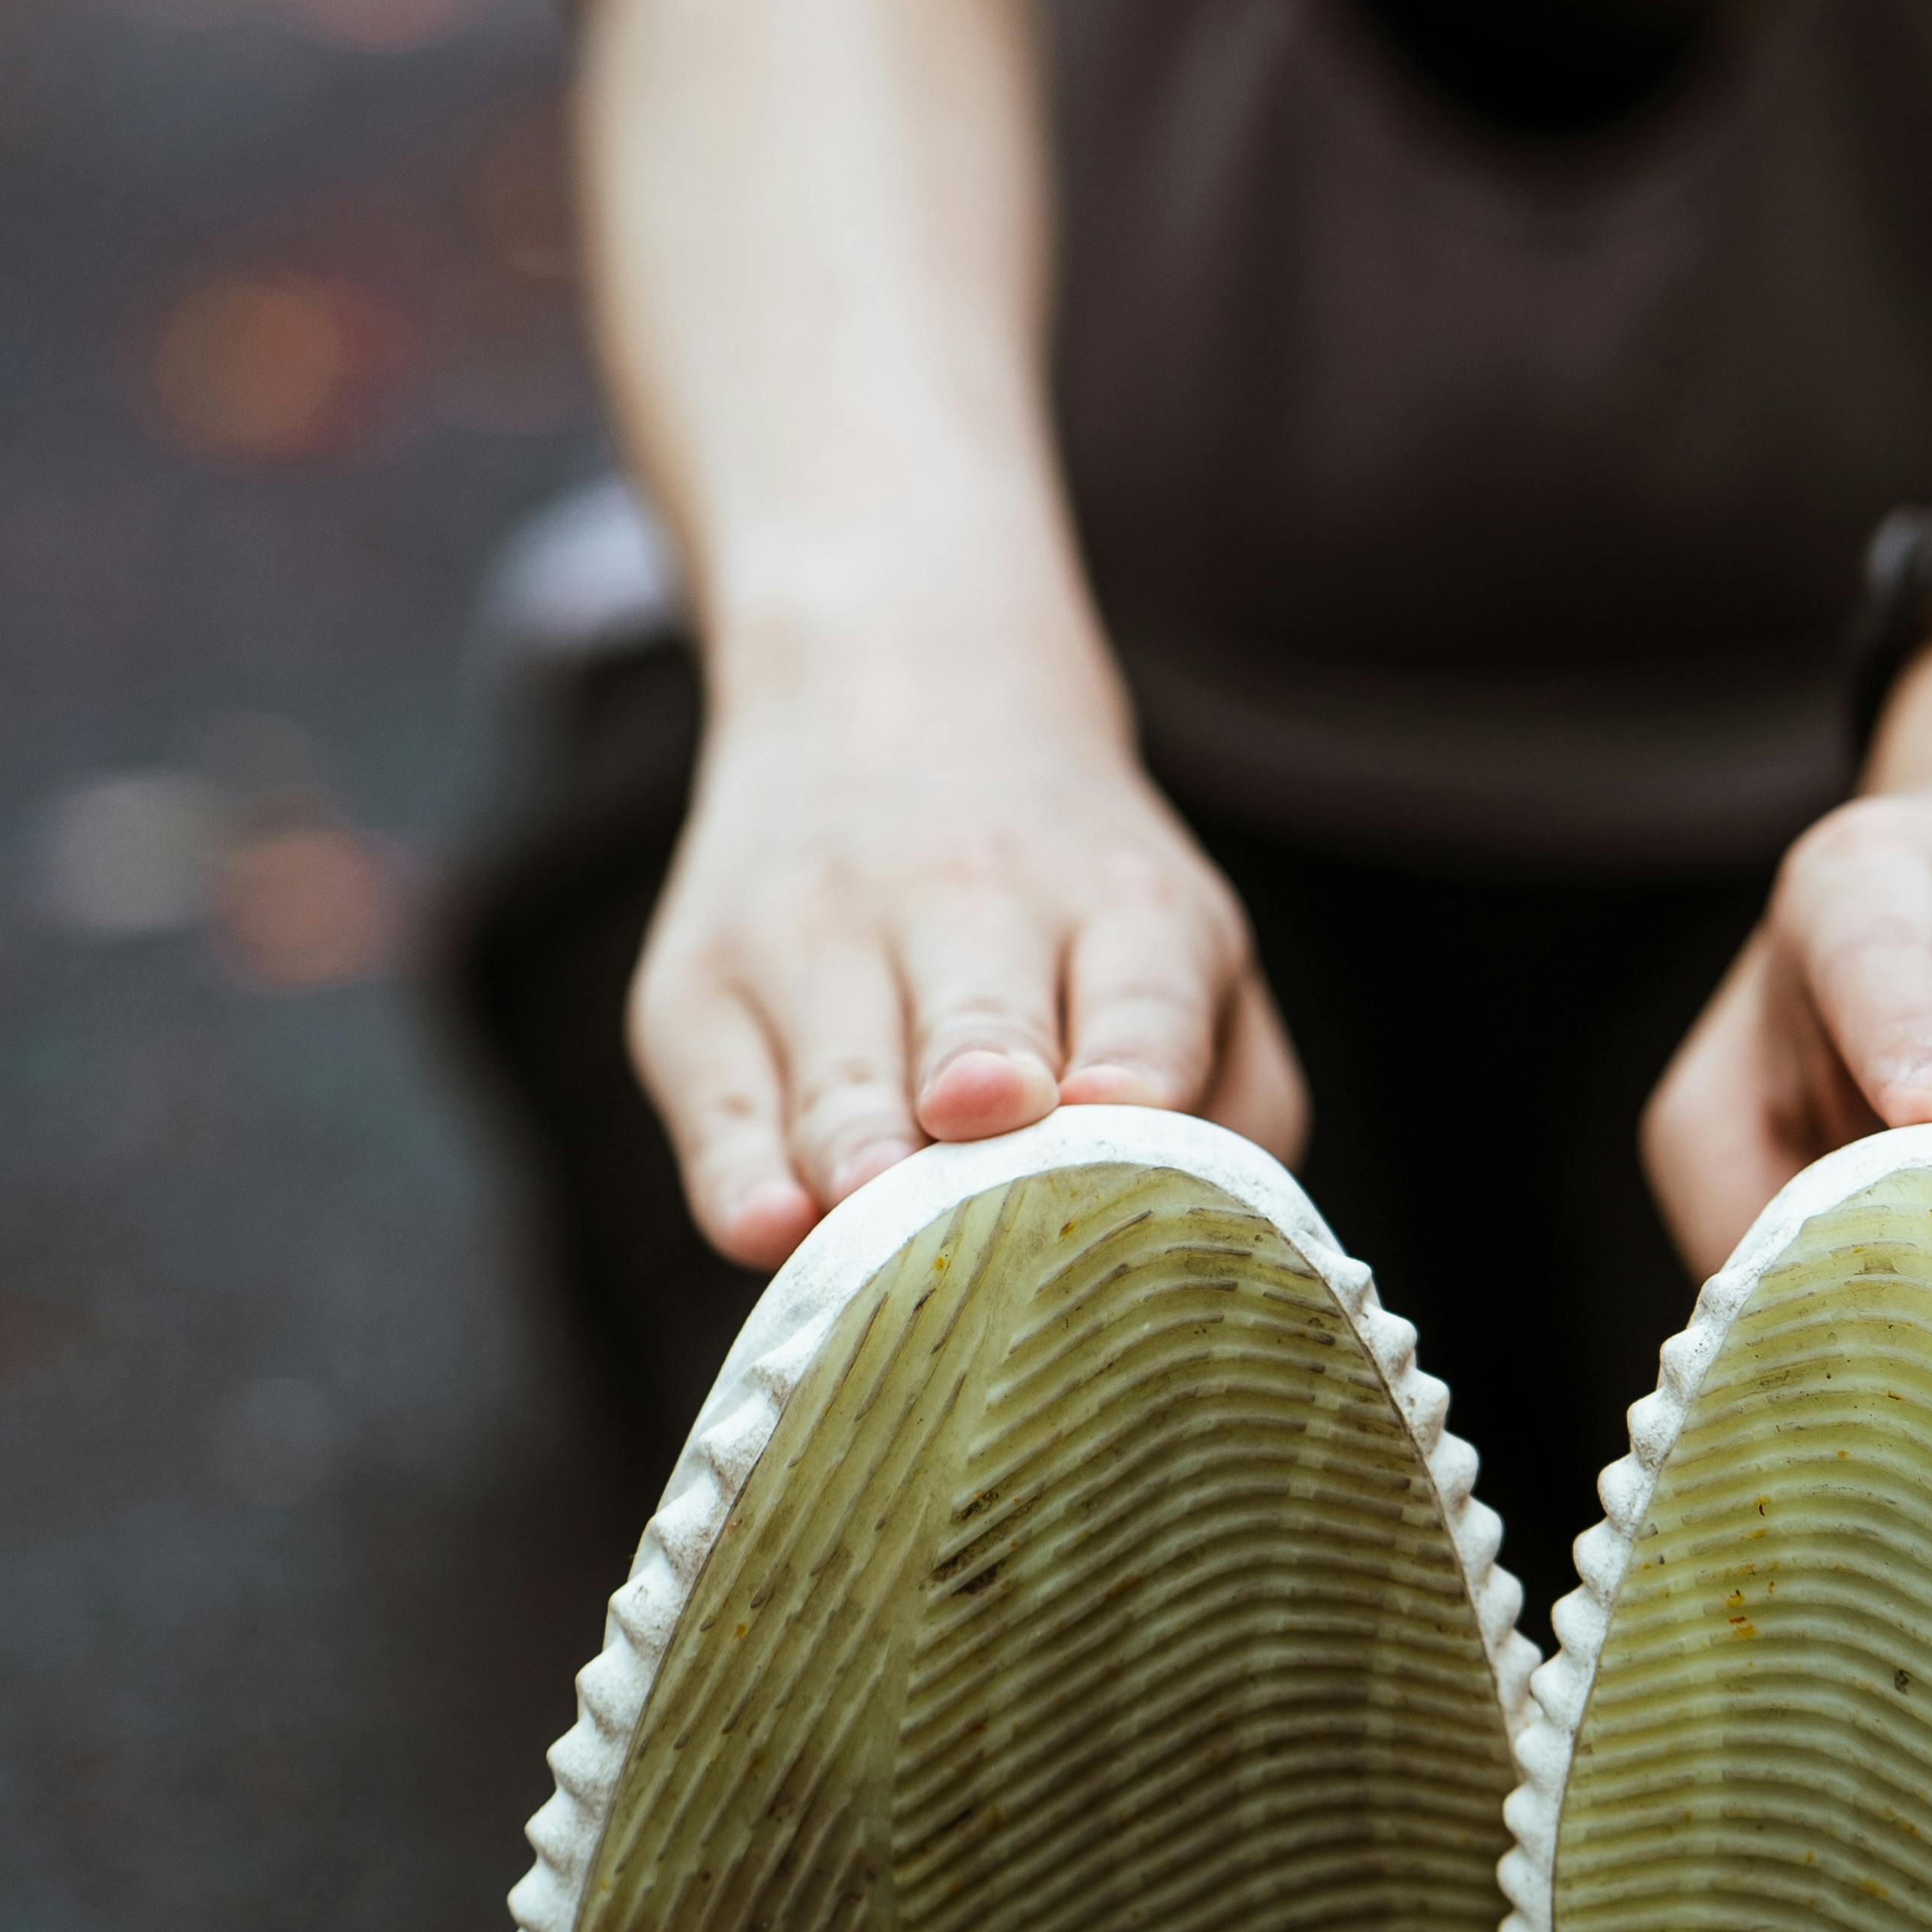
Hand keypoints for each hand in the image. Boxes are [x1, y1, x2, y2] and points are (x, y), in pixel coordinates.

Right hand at [628, 675, 1305, 1264]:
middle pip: (981, 1036)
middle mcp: (964, 900)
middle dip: (981, 1092)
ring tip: (874, 1208)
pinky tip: (770, 1227)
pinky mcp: (696, 994)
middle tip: (984, 1127)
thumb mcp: (1184, 942)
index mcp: (1121, 902)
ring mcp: (815, 939)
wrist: (893, 691)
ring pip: (847, 1088)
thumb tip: (1207, 1240)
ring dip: (865, 1154)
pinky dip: (742, 1179)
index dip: (1137, 1060)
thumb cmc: (1073, 897)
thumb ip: (1235, 1092)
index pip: (1143, 994)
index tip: (1117, 1103)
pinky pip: (719, 1115)